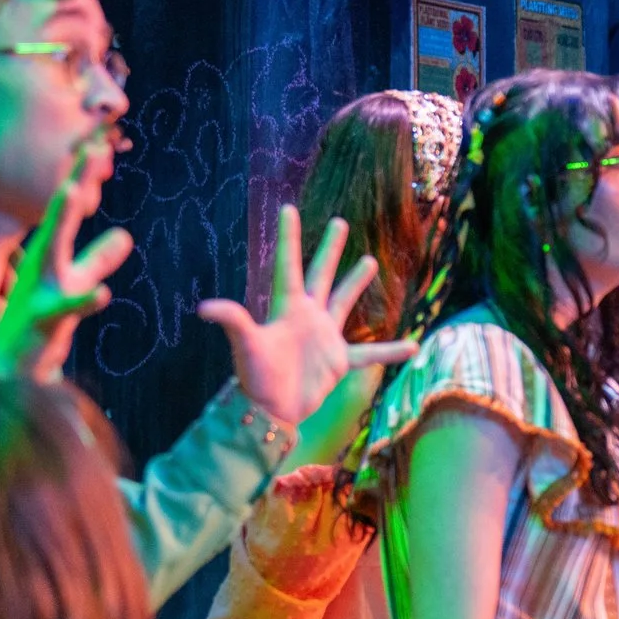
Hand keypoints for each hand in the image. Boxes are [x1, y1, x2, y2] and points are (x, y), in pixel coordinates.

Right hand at [0, 152, 133, 382]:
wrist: (13, 366)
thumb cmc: (43, 319)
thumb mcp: (76, 284)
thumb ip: (98, 260)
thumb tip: (124, 236)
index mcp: (52, 255)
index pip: (70, 210)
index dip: (85, 177)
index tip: (102, 145)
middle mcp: (42, 267)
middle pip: (60, 218)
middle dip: (75, 183)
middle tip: (93, 150)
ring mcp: (38, 291)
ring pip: (52, 252)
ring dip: (63, 220)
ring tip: (75, 190)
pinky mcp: (42, 321)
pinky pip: (65, 310)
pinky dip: (83, 300)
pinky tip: (102, 293)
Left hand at [196, 205, 415, 426]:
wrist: (272, 411)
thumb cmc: (256, 377)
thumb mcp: (246, 346)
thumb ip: (234, 322)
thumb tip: (204, 307)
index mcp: (288, 307)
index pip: (289, 264)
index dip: (288, 236)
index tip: (287, 208)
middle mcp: (308, 316)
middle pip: (321, 274)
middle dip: (330, 248)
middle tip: (340, 222)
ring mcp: (325, 337)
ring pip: (343, 302)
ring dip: (355, 282)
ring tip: (369, 260)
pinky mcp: (338, 361)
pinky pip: (370, 353)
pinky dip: (391, 351)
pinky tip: (414, 347)